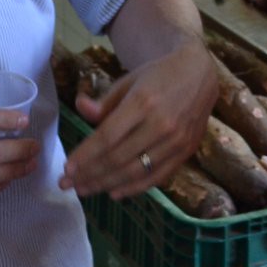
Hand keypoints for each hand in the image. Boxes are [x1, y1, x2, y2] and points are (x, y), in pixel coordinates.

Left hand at [63, 43, 216, 198]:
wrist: (200, 73)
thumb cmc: (159, 75)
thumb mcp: (129, 80)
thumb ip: (105, 101)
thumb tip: (80, 108)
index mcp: (142, 102)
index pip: (107, 137)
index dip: (85, 155)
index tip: (67, 167)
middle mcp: (160, 124)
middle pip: (118, 158)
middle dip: (89, 174)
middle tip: (68, 183)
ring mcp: (176, 141)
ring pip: (135, 171)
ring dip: (106, 184)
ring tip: (85, 189)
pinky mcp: (186, 152)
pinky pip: (157, 177)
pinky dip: (135, 188)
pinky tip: (114, 193)